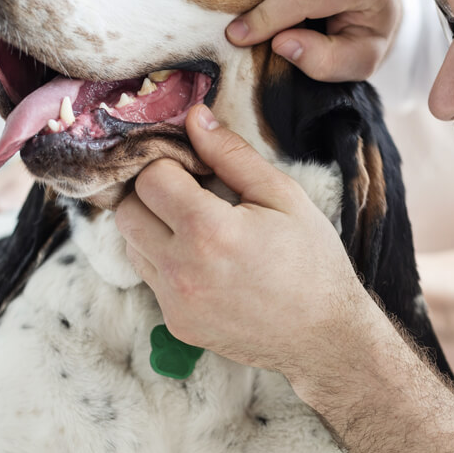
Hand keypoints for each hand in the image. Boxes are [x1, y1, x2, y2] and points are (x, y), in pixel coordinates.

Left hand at [115, 104, 371, 374]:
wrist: (325, 335)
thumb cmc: (312, 259)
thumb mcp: (283, 195)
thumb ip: (231, 154)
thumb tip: (193, 117)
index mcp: (208, 230)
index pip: (150, 177)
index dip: (173, 165)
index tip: (198, 170)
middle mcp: (181, 270)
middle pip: (128, 211)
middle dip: (154, 194)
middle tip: (193, 195)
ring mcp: (175, 302)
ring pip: (131, 245)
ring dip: (155, 228)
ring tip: (201, 228)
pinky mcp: (176, 324)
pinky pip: (151, 278)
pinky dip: (167, 262)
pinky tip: (206, 261)